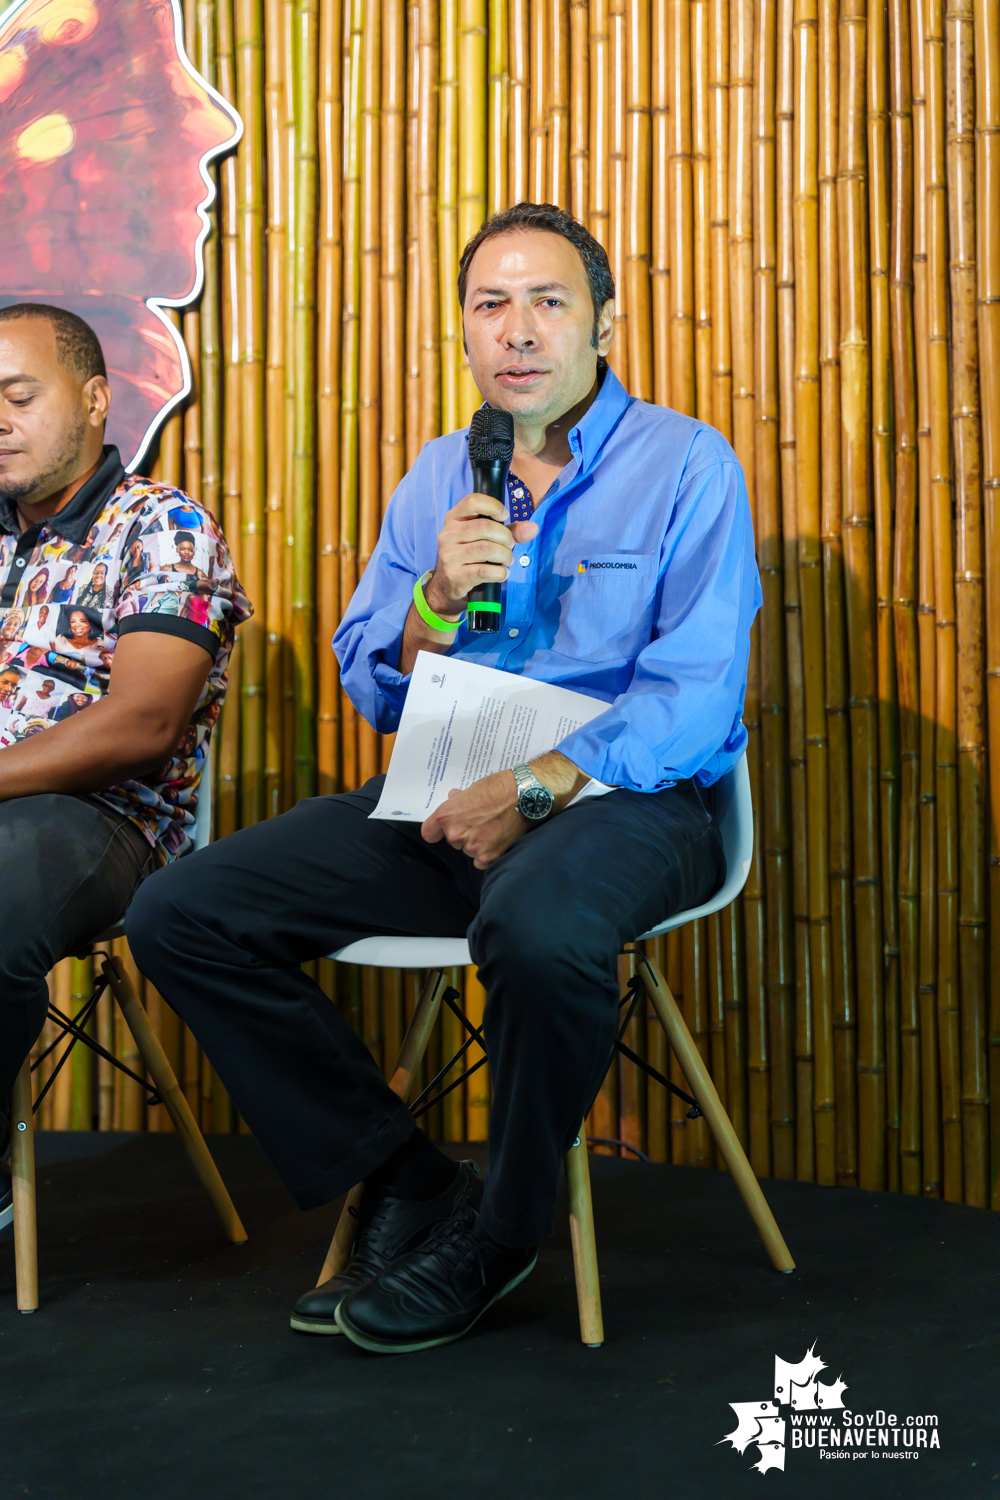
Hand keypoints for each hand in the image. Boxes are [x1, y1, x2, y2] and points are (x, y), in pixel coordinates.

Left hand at [420, 768, 525, 869]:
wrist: (525, 796)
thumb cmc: (499, 788)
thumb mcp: (472, 790)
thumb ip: (458, 801)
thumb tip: (453, 800)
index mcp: (447, 816)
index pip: (429, 833)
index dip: (435, 832)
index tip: (440, 831)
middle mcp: (456, 835)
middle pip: (453, 841)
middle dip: (464, 833)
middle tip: (480, 822)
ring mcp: (473, 848)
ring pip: (469, 851)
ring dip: (477, 844)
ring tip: (494, 830)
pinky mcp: (489, 858)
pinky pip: (482, 861)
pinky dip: (489, 854)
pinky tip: (498, 840)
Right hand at [423, 492, 538, 617]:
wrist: (449, 585)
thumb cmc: (471, 556)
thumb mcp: (488, 538)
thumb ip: (510, 531)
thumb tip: (533, 528)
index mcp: (454, 518)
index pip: (473, 501)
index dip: (494, 507)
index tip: (504, 517)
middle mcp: (448, 534)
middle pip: (484, 527)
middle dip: (505, 537)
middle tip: (510, 546)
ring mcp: (449, 555)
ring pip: (486, 549)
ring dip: (505, 555)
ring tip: (508, 560)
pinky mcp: (454, 575)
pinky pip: (484, 571)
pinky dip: (500, 573)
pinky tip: (502, 573)